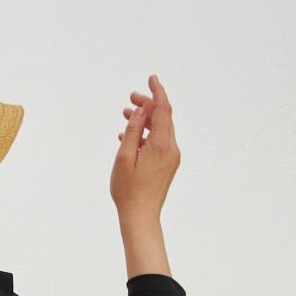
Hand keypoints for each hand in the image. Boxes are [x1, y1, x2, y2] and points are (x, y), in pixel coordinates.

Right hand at [110, 73, 179, 226]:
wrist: (141, 216)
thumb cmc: (129, 191)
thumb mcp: (124, 157)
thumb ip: (132, 131)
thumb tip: (140, 112)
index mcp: (161, 145)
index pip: (163, 110)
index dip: (157, 92)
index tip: (152, 78)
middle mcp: (171, 149)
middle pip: (163, 118)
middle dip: (148, 105)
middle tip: (130, 99)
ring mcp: (171, 157)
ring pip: (160, 130)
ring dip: (145, 121)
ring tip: (127, 115)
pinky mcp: (168, 165)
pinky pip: (159, 142)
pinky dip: (146, 135)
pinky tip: (130, 136)